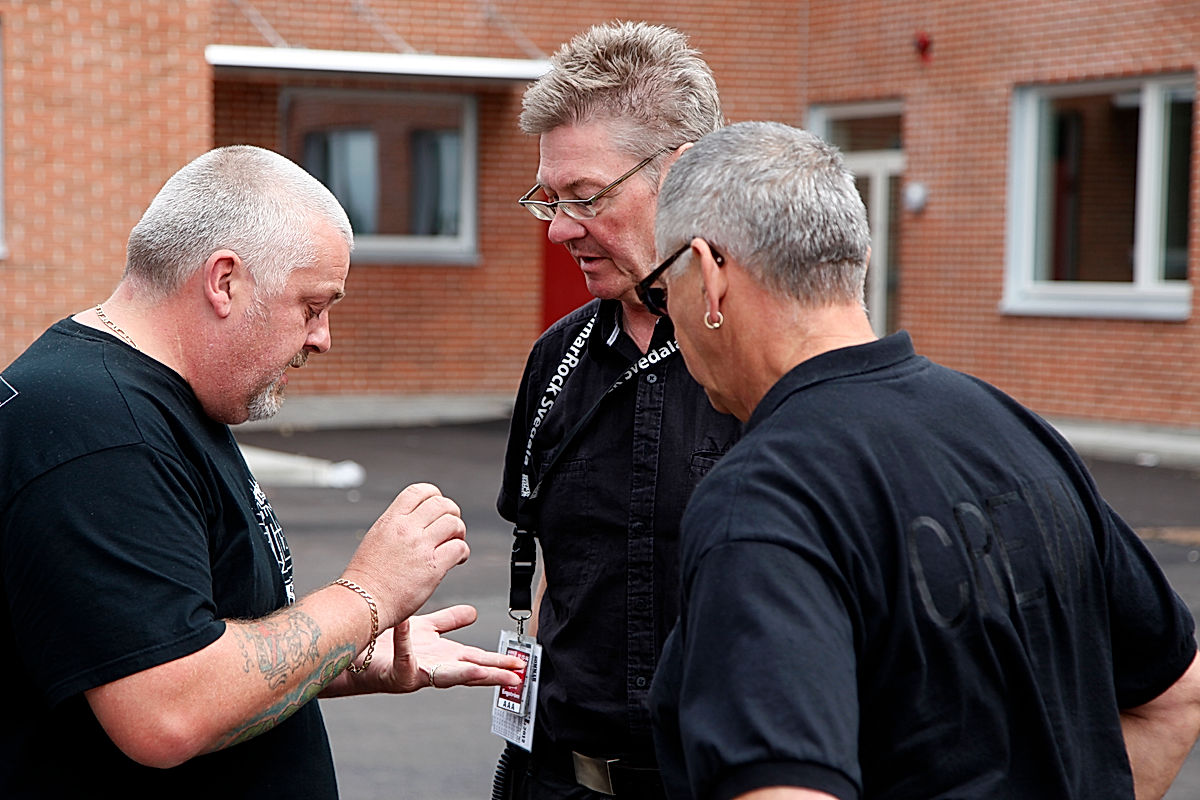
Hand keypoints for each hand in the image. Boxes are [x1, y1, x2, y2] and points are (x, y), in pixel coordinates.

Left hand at [325, 605, 523, 695]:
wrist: (355, 658)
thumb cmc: (389, 646)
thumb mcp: (427, 630)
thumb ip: (450, 621)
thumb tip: (474, 614)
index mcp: (443, 657)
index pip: (477, 660)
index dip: (499, 663)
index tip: (521, 664)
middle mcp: (433, 668)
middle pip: (468, 673)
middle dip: (492, 676)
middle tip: (514, 678)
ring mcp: (414, 673)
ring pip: (442, 677)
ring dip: (464, 674)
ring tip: (482, 670)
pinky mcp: (393, 674)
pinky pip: (402, 656)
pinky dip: (406, 643)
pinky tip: (411, 627)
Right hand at [341, 483, 469, 629]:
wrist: (362, 603)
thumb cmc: (367, 578)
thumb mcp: (376, 539)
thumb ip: (396, 527)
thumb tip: (418, 522)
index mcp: (390, 520)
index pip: (419, 491)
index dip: (434, 495)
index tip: (438, 508)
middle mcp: (406, 529)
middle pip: (442, 504)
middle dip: (452, 513)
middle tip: (451, 529)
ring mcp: (420, 546)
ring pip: (454, 523)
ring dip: (459, 533)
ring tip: (455, 544)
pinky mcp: (433, 566)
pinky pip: (459, 548)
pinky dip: (462, 552)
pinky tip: (456, 560)